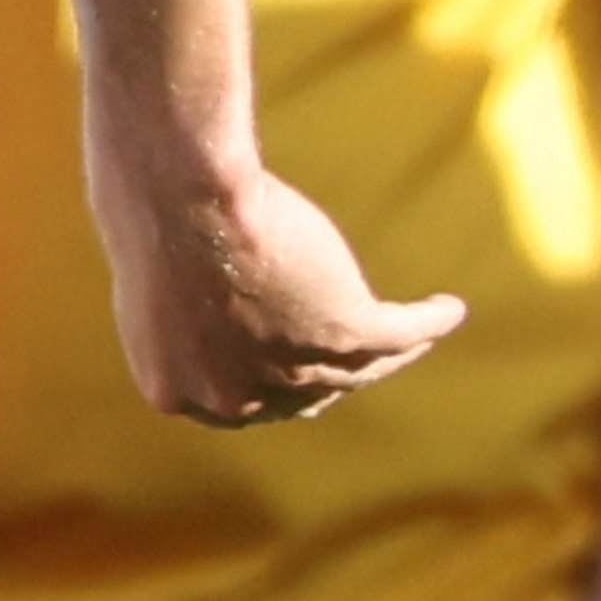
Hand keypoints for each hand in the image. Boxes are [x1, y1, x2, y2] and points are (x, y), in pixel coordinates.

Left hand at [96, 125, 459, 427]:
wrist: (177, 198)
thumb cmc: (154, 219)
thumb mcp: (156, 285)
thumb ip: (184, 319)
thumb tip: (208, 311)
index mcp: (176, 390)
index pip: (241, 402)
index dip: (275, 383)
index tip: (297, 365)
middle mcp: (234, 398)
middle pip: (305, 392)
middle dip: (331, 374)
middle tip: (356, 354)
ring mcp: (292, 370)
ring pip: (359, 367)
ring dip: (393, 351)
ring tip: (416, 332)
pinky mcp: (344, 331)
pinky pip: (401, 334)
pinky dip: (428, 323)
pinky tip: (446, 309)